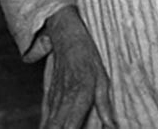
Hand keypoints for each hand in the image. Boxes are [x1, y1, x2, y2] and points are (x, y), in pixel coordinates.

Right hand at [41, 7, 117, 128]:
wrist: (66, 37)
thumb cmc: (87, 56)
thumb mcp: (102, 78)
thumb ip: (105, 105)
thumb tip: (112, 127)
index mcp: (78, 96)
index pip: (70, 127)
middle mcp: (63, 100)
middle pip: (54, 128)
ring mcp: (53, 98)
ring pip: (47, 124)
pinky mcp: (49, 95)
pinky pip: (45, 116)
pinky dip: (46, 125)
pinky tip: (49, 128)